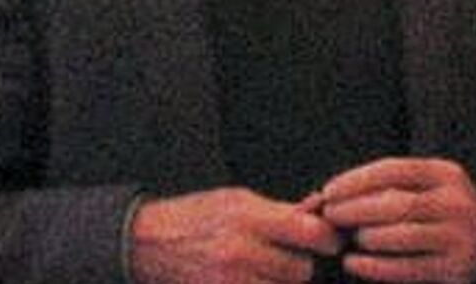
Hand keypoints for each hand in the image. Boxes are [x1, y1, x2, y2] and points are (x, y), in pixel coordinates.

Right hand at [130, 187, 342, 283]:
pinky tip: (254, 278)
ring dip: (281, 282)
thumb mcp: (237, 200)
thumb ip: (278, 211)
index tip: (326, 240)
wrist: (148, 242)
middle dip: (299, 264)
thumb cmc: (197, 215)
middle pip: (301, 271)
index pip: (310, 233)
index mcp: (248, 218)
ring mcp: (230, 282)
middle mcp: (241, 252)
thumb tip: (319, 213)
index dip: (327, 238)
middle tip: (284, 255)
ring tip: (264, 268)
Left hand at [321, 158, 475, 282]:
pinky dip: (375, 267)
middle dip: (355, 210)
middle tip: (330, 216)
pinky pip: (407, 269)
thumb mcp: (429, 184)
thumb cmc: (443, 208)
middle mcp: (455, 203)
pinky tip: (354, 262)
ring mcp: (458, 238)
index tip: (329, 191)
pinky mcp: (454, 270)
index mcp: (444, 174)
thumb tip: (336, 194)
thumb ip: (391, 184)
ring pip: (400, 236)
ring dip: (364, 237)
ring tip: (345, 238)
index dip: (356, 180)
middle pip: (395, 204)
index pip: (393, 170)